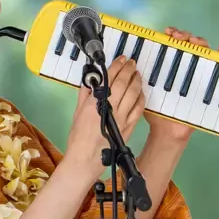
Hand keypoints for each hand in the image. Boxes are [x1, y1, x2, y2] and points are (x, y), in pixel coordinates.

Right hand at [65, 55, 145, 179]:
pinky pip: (139, 108)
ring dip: (137, 81)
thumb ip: (85, 95)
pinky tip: (140, 93)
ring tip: (137, 74)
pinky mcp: (129, 127)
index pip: (109, 78)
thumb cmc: (79, 139)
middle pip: (124, 83)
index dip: (117, 66)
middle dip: (129, 70)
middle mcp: (110, 108)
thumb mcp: (77, 112)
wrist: (86, 159)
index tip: (122, 59)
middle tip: (131, 63)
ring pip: (134, 93)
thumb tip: (90, 83)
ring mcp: (122, 118)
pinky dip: (141, 98)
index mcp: (95, 102)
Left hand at [144, 27, 218, 143]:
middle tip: (177, 37)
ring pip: (202, 51)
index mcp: (169, 65)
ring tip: (193, 41)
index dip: (171, 34)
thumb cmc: (157, 110)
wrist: (167, 129)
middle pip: (189, 43)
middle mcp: (184, 66)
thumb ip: (141, 76)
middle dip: (184, 35)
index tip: (166, 33)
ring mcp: (197, 73)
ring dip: (199, 41)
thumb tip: (132, 61)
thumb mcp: (146, 88)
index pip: (173, 42)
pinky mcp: (208, 82)